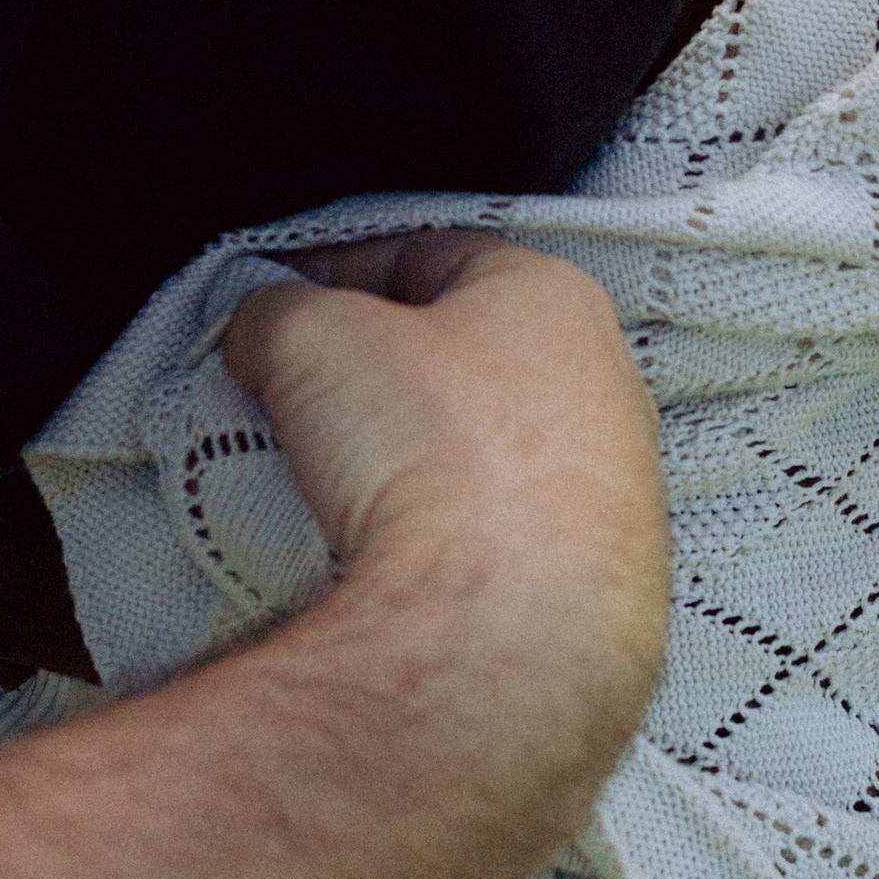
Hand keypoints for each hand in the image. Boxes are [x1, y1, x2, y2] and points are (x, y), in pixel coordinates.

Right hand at [225, 233, 667, 704]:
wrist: (507, 626)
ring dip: (415, 450)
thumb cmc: (438, 456)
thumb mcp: (312, 339)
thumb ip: (277, 309)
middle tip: (301, 393)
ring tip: (342, 480)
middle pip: (464, 349)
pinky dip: (449, 525)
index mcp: (551, 294)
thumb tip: (264, 327)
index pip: (428, 253)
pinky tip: (399, 548)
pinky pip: (503, 524)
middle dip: (378, 366)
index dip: (340, 270)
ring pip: (487, 441)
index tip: (282, 303)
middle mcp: (604, 377)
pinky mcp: (600, 567)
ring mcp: (614, 479)